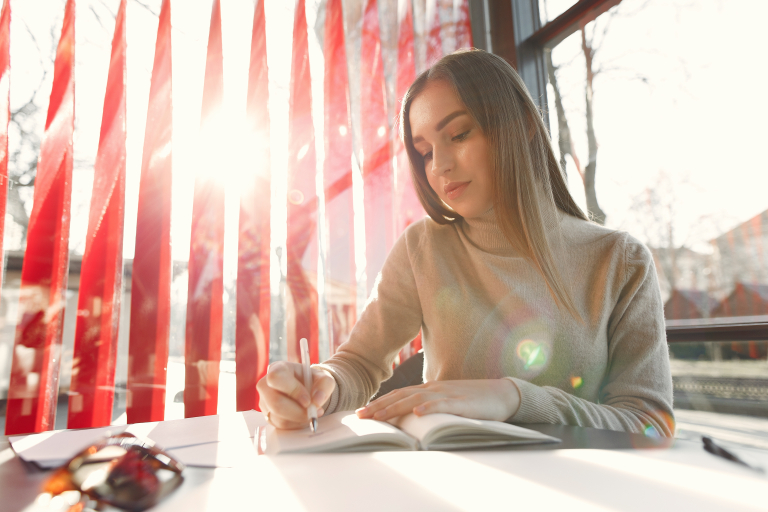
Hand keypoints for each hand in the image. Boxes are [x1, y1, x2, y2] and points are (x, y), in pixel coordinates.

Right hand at [256, 361, 335, 429]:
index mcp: (278, 368)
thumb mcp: (324, 378)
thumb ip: (325, 385)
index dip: (292, 390)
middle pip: (275, 402)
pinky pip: (280, 425)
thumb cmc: (313, 381)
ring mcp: (264, 401)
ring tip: (311, 413)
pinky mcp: (268, 415)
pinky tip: (303, 417)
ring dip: (298, 419)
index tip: (308, 400)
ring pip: (278, 417)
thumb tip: (317, 401)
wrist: (308, 390)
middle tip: (312, 413)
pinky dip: (295, 424)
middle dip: (297, 412)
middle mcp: (266, 384)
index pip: (276, 378)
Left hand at [356, 379, 520, 422]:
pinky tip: (417, 413)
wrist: (500, 393)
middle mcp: (434, 389)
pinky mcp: (461, 403)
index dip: (379, 402)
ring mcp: (447, 394)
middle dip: (379, 406)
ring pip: (416, 399)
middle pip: (401, 395)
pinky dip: (428, 408)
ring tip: (379, 416)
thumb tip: (409, 416)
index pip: (399, 394)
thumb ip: (428, 405)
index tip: (362, 412)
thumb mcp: (446, 402)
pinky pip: (442, 405)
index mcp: (429, 389)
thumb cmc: (472, 400)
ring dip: (395, 407)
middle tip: (361, 416)